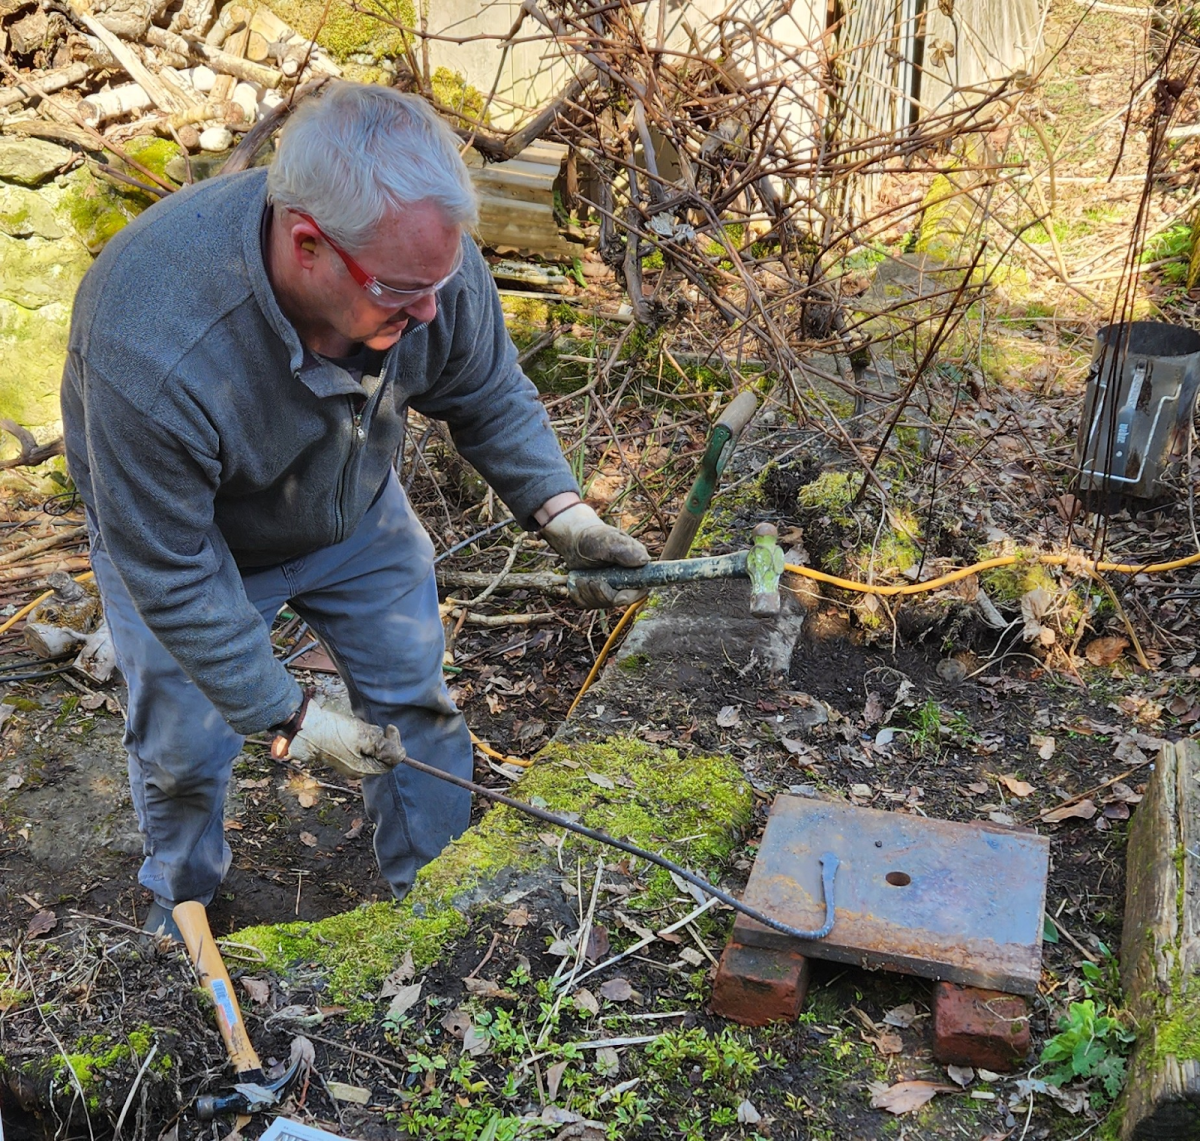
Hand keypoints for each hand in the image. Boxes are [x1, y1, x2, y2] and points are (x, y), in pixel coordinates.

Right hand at [271, 699, 405, 778]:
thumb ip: (384, 746)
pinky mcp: (342, 752)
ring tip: (359, 727)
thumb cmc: (333, 732)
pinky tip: (352, 728)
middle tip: (374, 727)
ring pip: (371, 748)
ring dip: (370, 735)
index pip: (391, 760)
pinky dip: (361, 735)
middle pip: (381, 755)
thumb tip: (402, 755)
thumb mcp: (363, 737)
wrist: (304, 727)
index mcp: (363, 769)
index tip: (390, 727)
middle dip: (381, 739)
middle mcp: (356, 769)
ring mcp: (348, 761)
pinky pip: (360, 745)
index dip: (395, 744)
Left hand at [542, 503, 649, 607]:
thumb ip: (625, 550)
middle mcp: (626, 581)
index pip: (640, 590)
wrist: (575, 542)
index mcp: (635, 568)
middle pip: (620, 600)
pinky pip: (590, 604)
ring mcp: (611, 589)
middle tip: (589, 581)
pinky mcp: (596, 595)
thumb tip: (644, 560)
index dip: (629, 596)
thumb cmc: (594, 538)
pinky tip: (576, 585)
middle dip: (602, 594)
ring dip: (589, 594)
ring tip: (581, 578)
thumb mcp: (608, 540)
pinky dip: (580, 596)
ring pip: (603, 604)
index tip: (616, 597)